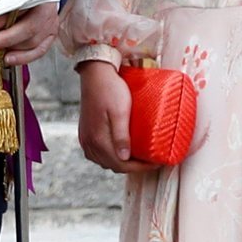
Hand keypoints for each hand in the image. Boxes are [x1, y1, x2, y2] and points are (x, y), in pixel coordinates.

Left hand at [0, 0, 59, 66]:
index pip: (19, 4)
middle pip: (30, 26)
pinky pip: (39, 51)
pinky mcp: (49, 37)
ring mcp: (50, 24)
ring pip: (34, 41)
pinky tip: (10, 59)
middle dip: (8, 37)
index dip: (1, 17)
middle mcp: (46, 8)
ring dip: (14, 49)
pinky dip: (23, 57)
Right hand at [77, 59, 153, 173]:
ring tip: (138, 157)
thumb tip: (125, 158)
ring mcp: (85, 139)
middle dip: (133, 167)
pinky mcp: (85, 134)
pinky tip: (120, 151)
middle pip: (113, 166)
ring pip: (104, 162)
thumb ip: (121, 135)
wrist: (95, 74)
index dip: (140, 167)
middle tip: (150, 160)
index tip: (156, 162)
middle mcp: (89, 143)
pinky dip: (110, 157)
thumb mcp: (119, 111)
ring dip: (121, 163)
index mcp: (98, 139)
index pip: (121, 165)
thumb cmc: (110, 89)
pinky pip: (97, 154)